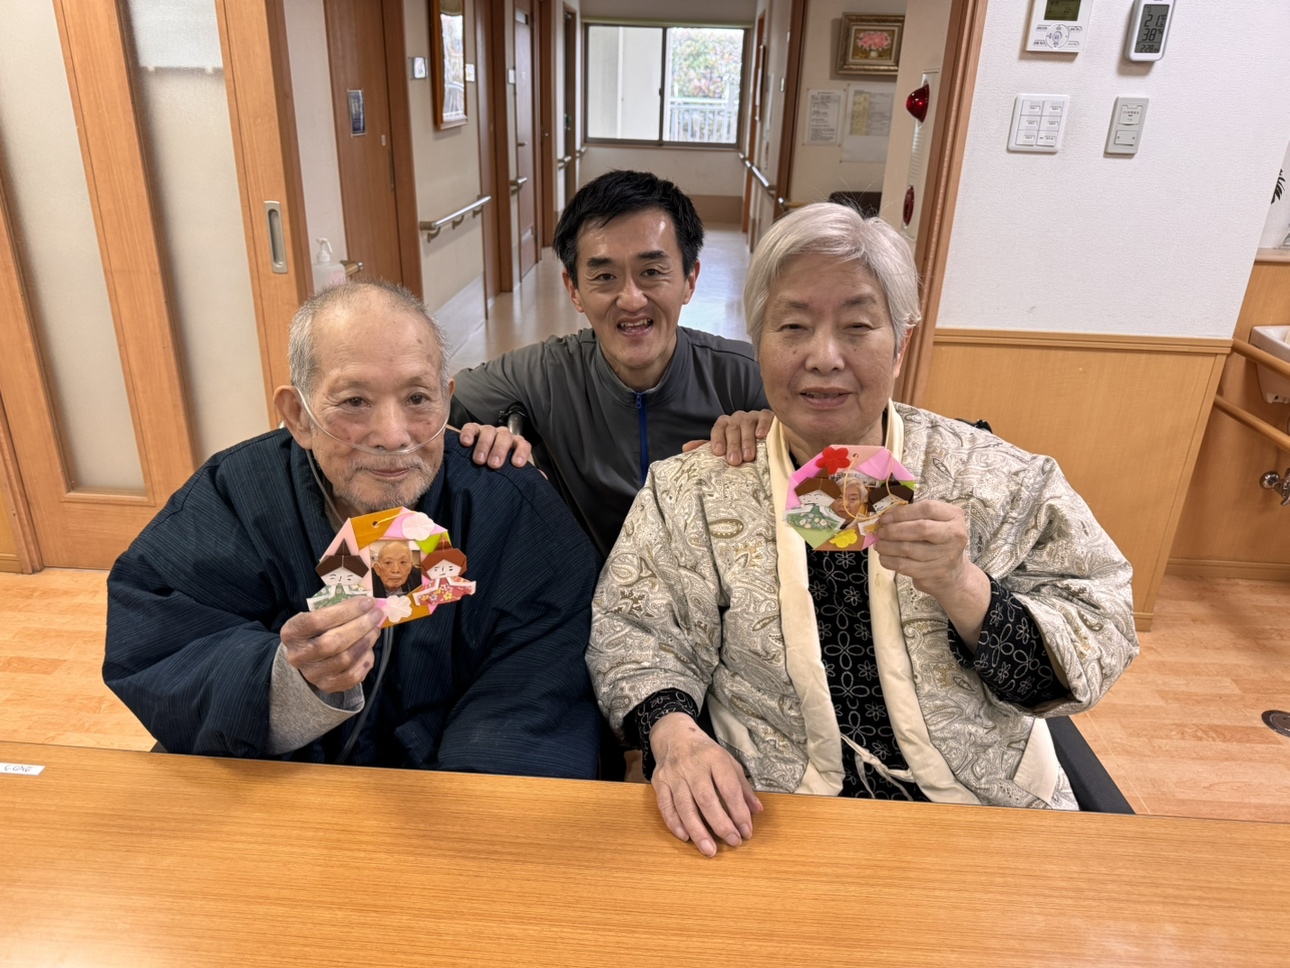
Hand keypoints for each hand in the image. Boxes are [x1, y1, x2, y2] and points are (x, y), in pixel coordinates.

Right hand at [281, 596, 384, 693]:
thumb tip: (369, 601)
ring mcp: (312, 674)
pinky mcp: (327, 686)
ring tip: (375, 629)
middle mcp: (298, 656)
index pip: (318, 620)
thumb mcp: (317, 614)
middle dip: (360, 626)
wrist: (307, 657)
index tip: (367, 602)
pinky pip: (353, 676)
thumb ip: (339, 607)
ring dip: (366, 641)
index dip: (346, 611)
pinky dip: (365, 660)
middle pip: (333, 642)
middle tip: (376, 614)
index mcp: (292, 632)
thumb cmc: (317, 630)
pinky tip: (369, 648)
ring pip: (345, 659)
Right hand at [457, 422, 531, 468]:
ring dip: (484, 445)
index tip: (517, 464)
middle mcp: (503, 435)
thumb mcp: (513, 470)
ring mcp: (488, 431)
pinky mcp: (473, 429)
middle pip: (505, 437)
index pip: (523, 444)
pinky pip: (471, 427)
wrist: (483, 460)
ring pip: (488, 432)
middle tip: (494, 464)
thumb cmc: (501, 466)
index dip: (521, 452)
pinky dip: (468, 433)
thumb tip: (541, 479)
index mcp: (516, 444)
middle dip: (500, 450)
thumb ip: (526, 474)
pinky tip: (466, 443)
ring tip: (479, 460)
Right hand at [649, 713, 762, 856]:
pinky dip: (675, 824)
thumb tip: (757, 810)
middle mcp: (693, 766)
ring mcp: (674, 774)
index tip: (747, 831)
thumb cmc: (706, 753)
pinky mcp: (659, 782)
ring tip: (710, 850)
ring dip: (698, 831)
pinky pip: (665, 806)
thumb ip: (742, 787)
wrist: (675, 736)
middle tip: (733, 842)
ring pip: (685, 806)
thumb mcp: (728, 762)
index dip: (739, 812)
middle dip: (720, 824)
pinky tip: (686, 837)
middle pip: (706, 799)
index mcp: (714, 758)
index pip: (729, 788)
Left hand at [680, 409, 774, 465]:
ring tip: (748, 457)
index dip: (717, 440)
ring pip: (747, 424)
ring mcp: (753, 415)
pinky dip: (763, 425)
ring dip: (747, 441)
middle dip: (733, 445)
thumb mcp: (725, 449)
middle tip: (734, 461)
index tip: (718, 453)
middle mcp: (737, 418)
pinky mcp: (768, 416)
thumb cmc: (743, 449)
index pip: (718, 429)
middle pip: (732, 428)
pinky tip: (761, 436)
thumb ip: (706, 449)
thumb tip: (686, 448)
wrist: (768, 444)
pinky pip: (765, 417)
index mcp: (725, 424)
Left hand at [873, 500, 990, 645]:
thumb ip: (914, 518)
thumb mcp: (933, 526)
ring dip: (888, 547)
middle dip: (894, 530)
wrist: (954, 577)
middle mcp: (955, 536)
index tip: (884, 516)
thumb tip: (880, 514)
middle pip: (919, 529)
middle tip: (878, 531)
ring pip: (910, 550)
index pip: (926, 509)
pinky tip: (885, 559)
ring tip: (878, 545)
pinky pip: (907, 567)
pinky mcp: (936, 575)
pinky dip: (892, 562)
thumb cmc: (937, 545)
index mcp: (954, 517)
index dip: (902, 513)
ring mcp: (947, 557)